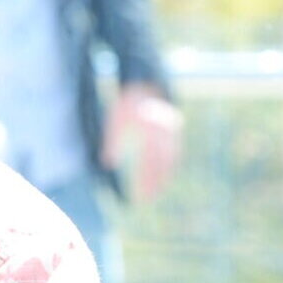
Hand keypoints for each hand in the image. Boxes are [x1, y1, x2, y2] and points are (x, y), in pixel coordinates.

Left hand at [99, 82, 181, 203]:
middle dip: (156, 183)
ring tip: (155, 191)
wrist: (147, 83)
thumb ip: (112, 140)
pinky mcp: (174, 129)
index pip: (150, 162)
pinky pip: (174, 151)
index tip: (141, 195)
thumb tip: (107, 163)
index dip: (147, 181)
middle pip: (162, 164)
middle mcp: (165, 132)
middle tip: (148, 199)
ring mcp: (172, 131)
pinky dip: (169, 165)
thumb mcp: (116, 119)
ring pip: (171, 158)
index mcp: (151, 131)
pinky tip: (162, 175)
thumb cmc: (128, 103)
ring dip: (164, 176)